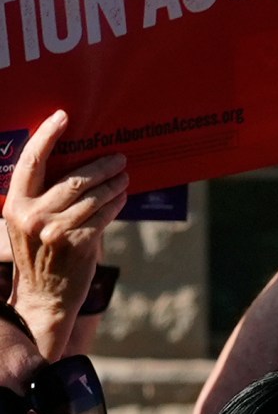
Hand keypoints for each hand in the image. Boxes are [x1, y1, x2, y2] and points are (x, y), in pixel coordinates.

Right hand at [3, 110, 126, 351]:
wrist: (43, 297)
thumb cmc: (38, 254)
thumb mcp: (27, 223)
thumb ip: (43, 197)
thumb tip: (77, 168)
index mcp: (16, 203)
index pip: (31, 161)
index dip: (47, 135)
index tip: (63, 116)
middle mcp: (33, 214)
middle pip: (74, 178)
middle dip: (101, 165)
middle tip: (119, 157)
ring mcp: (57, 230)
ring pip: (94, 196)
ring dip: (114, 184)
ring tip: (125, 176)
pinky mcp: (80, 243)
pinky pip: (104, 216)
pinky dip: (116, 204)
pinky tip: (123, 197)